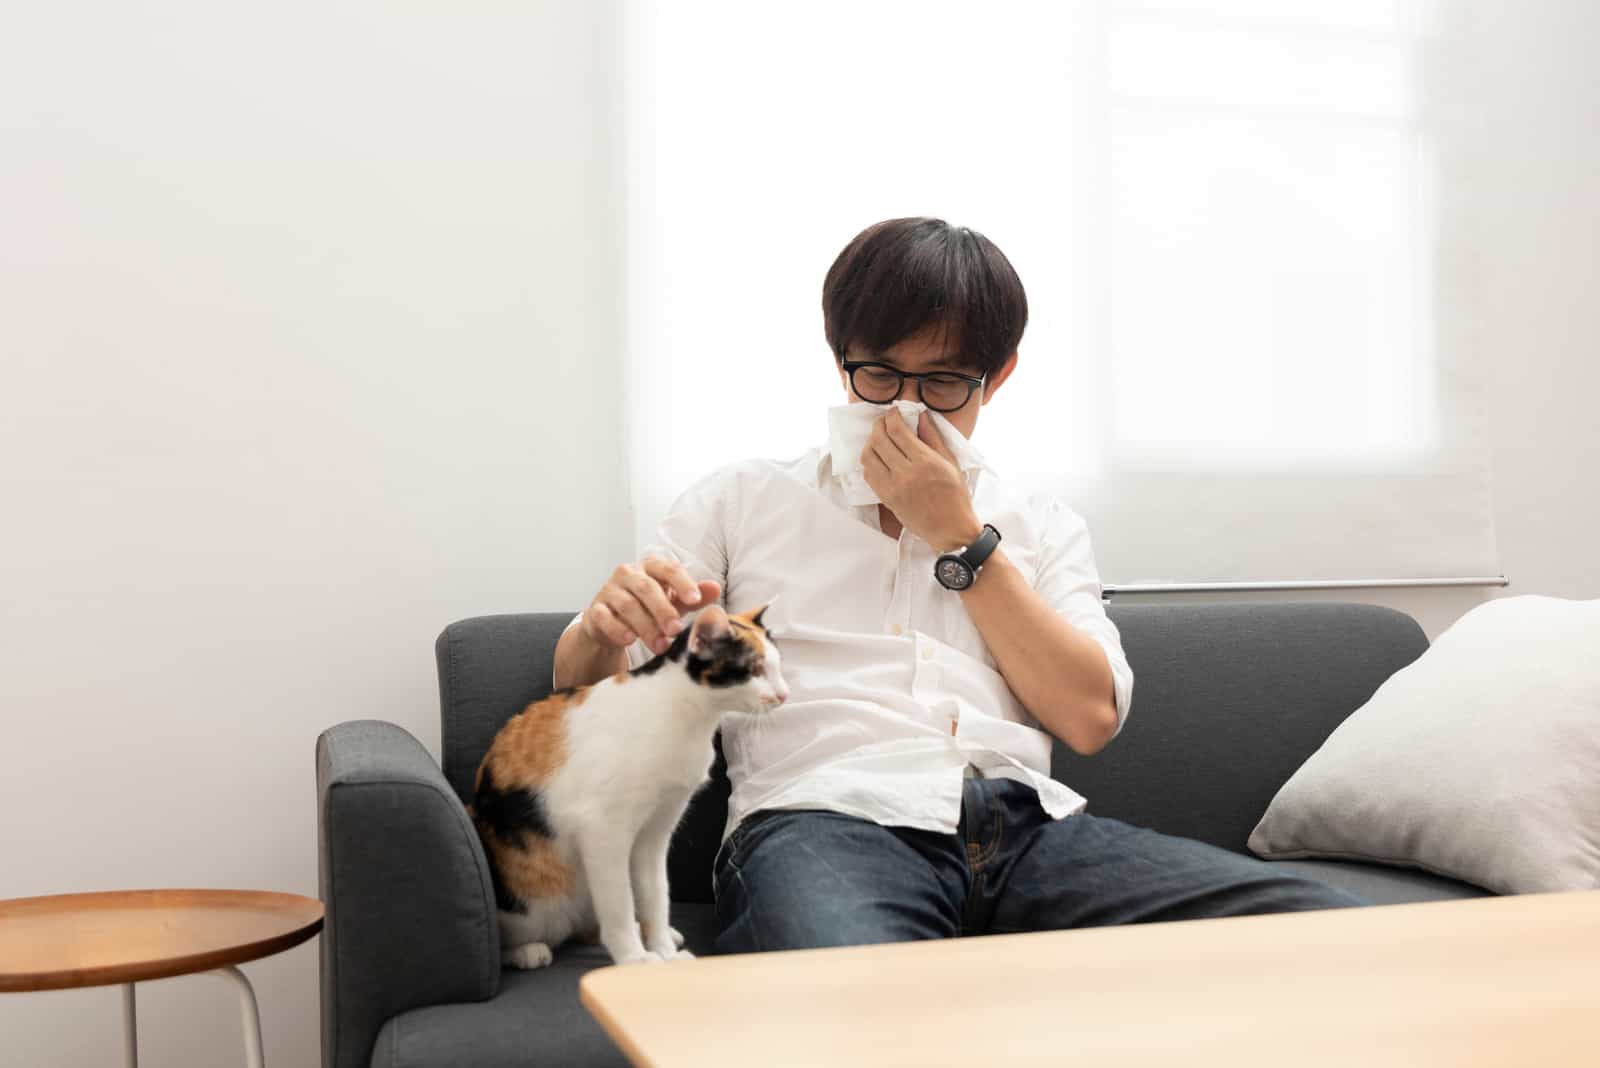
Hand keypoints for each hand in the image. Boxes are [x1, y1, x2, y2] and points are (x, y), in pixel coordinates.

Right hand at [582, 556, 721, 655]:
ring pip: (628, 605)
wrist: (611, 624)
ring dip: (646, 626)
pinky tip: (630, 639)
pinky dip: (617, 629)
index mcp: (650, 566)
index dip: (683, 583)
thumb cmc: (648, 608)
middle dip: (663, 610)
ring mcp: (609, 590)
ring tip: (661, 645)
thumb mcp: (674, 601)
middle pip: (647, 588)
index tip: (695, 600)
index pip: (668, 569)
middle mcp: (628, 573)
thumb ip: (694, 596)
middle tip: (676, 630)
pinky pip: (605, 617)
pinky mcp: (595, 610)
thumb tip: (715, 588)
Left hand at [861, 411, 982, 551]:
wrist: (950, 529)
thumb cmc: (955, 496)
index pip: (897, 430)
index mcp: (925, 461)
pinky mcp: (886, 498)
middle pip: (879, 440)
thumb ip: (933, 437)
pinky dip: (869, 461)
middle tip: (884, 421)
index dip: (892, 416)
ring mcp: (892, 487)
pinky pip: (868, 474)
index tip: (893, 411)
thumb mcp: (951, 462)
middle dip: (879, 425)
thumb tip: (921, 416)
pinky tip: (877, 457)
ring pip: (868, 456)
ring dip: (870, 442)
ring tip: (879, 438)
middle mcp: (906, 473)